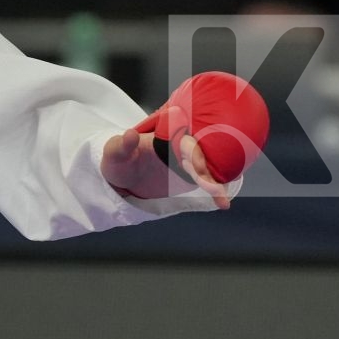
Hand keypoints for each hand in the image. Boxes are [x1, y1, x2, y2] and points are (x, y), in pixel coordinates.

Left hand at [101, 129, 231, 208]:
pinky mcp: (189, 177)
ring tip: (222, 198)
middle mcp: (180, 146)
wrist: (123, 177)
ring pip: (206, 170)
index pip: (183, 141)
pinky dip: (215, 192)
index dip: (192, 152)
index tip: (197, 166)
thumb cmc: (119, 159)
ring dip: (215, 183)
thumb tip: (130, 135)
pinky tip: (223, 203)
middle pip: (200, 155)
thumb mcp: (115, 152)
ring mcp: (186, 162)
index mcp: (165, 136)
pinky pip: (205, 183)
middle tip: (212, 186)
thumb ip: (122, 145)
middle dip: (207, 170)